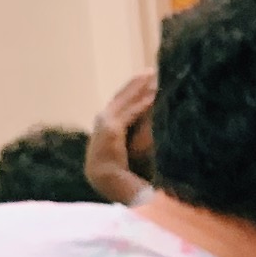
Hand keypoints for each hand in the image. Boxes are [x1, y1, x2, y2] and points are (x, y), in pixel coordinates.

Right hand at [85, 71, 156, 203]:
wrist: (112, 185)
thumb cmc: (123, 175)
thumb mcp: (129, 153)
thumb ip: (136, 140)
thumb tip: (152, 134)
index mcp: (104, 128)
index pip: (119, 105)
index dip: (131, 92)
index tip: (145, 81)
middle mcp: (101, 123)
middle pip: (120, 97)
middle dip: (135, 84)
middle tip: (150, 71)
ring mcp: (104, 125)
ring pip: (124, 101)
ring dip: (139, 87)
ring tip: (153, 75)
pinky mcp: (111, 129)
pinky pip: (130, 112)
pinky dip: (142, 103)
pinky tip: (154, 94)